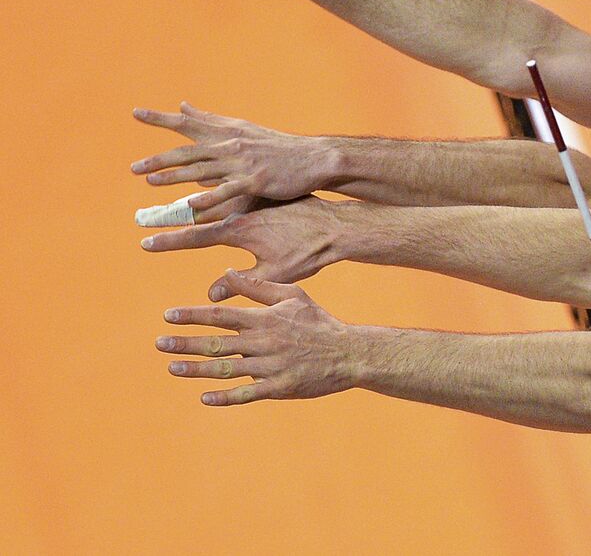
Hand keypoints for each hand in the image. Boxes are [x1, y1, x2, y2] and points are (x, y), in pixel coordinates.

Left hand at [132, 102, 334, 213]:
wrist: (314, 157)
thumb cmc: (278, 147)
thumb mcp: (242, 128)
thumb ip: (210, 120)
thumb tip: (182, 106)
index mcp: (227, 133)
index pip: (189, 124)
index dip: (161, 119)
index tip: (136, 113)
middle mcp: (232, 145)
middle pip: (189, 151)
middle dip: (159, 158)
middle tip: (133, 167)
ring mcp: (243, 163)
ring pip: (203, 169)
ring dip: (175, 176)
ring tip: (150, 181)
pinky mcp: (256, 180)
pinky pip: (228, 189)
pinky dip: (209, 196)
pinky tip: (191, 204)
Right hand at [142, 196, 347, 300]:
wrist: (340, 226)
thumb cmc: (310, 253)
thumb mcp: (274, 274)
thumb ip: (240, 284)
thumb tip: (210, 296)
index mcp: (241, 230)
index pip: (195, 237)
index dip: (170, 242)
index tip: (145, 244)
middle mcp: (243, 210)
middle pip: (196, 211)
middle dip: (167, 215)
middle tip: (141, 215)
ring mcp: (255, 198)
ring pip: (214, 193)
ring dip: (189, 193)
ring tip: (164, 187)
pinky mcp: (267, 192)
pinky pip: (235, 185)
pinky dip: (217, 182)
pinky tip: (206, 177)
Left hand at [156, 270, 357, 405]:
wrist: (349, 353)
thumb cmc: (319, 322)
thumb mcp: (294, 295)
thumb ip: (259, 287)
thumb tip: (227, 274)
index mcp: (266, 319)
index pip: (222, 315)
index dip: (193, 315)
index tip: (168, 316)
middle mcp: (264, 342)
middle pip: (217, 343)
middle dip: (186, 343)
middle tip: (159, 343)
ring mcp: (271, 367)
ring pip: (226, 369)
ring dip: (196, 369)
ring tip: (172, 367)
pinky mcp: (279, 387)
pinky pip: (247, 394)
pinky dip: (225, 397)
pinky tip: (204, 397)